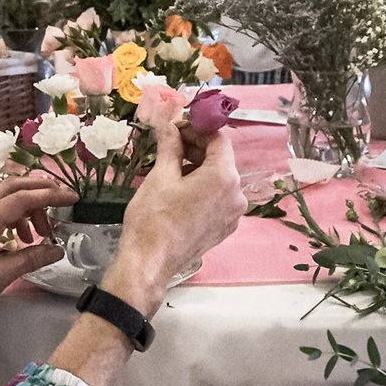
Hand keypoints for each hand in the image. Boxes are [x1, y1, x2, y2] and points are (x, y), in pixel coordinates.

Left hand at [0, 174, 77, 324]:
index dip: (50, 195)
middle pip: (12, 187)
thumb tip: (58, 249)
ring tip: (42, 233)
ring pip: (6, 198)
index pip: (22, 198)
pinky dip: (16, 217)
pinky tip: (23, 239)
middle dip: (40, 189)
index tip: (73, 198)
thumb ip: (31, 259)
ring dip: (29, 208)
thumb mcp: (1, 276)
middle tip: (63, 199)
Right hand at [101, 125, 244, 316]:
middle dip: (196, 146)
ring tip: (170, 165)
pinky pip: (217, 197)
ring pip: (218, 178)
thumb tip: (169, 123)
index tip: (176, 126)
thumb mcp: (161, 175)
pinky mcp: (224, 226)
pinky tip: (179, 187)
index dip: (197, 127)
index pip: (218, 138)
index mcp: (224, 178)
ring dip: (197, 166)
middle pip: (220, 158)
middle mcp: (236, 195)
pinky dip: (201, 186)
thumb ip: (171, 145)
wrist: (150, 262)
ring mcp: (232, 214)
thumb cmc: (153, 219)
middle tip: (169, 142)